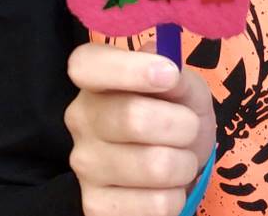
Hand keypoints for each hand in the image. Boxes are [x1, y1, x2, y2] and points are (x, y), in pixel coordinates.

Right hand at [63, 43, 214, 215]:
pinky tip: (163, 189)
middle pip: (134, 118)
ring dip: (184, 165)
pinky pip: (157, 205)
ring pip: (155, 166)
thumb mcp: (183, 89)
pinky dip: (176, 197)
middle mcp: (80, 121)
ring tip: (177, 161)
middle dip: (182, 125)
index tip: (168, 75)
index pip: (85, 66)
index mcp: (95, 83)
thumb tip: (168, 68)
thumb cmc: (174, 119)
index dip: (127, 69)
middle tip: (188, 129)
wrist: (173, 170)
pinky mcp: (97, 207)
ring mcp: (84, 167)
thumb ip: (176, 75)